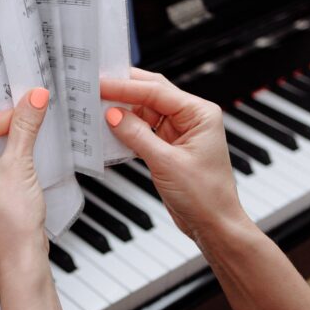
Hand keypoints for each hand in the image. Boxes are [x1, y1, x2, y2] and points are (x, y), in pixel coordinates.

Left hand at [0, 88, 49, 283]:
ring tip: (22, 141)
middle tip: (21, 123)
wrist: (21, 260)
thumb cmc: (11, 225)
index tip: (17, 119)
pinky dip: (0, 161)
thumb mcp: (19, 164)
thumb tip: (34, 99)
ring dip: (1, 144)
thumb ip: (24, 127)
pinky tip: (19, 160)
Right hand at [100, 68, 247, 242]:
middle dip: (123, 90)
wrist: (214, 225)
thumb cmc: (206, 196)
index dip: (126, 86)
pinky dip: (126, 130)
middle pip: (151, 94)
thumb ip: (137, 135)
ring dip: (122, 111)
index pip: (157, 91)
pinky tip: (110, 129)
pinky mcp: (167, 148)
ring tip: (97, 107)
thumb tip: (113, 114)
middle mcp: (190, 118)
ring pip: (144, 112)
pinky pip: (142, 131)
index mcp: (199, 113)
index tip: (101, 84)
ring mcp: (178, 133)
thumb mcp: (166, 163)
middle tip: (96, 86)